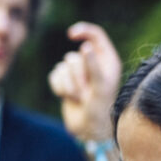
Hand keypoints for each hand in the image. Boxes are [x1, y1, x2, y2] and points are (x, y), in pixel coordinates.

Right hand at [48, 22, 122, 142]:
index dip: (83, 31)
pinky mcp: (64, 82)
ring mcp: (77, 73)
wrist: (89, 129)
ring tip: (79, 98)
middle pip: (74, 57)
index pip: (95, 35)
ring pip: (62, 67)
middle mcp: (92, 63)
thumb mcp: (101, 86)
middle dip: (76, 76)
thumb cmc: (101, 108)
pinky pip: (54, 75)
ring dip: (68, 85)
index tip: (71, 34)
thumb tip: (85, 46)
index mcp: (107, 59)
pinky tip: (68, 98)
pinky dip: (59, 88)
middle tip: (86, 92)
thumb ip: (94, 66)